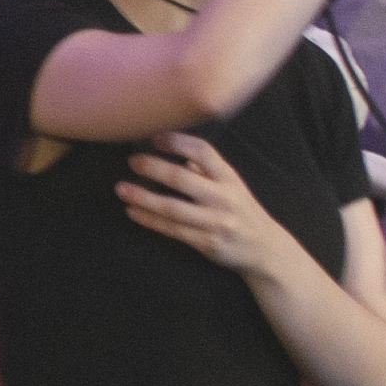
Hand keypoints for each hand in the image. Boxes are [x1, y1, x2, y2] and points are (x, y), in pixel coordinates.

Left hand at [118, 131, 292, 277]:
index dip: (178, 142)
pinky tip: (133, 211)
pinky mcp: (207, 243)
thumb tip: (173, 150)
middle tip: (131, 161)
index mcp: (229, 178)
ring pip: (172, 208)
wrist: (265, 248)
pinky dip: (149, 220)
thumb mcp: (231, 185)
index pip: (204, 152)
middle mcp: (224, 197)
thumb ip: (206, 169)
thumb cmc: (240, 210)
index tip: (154, 137)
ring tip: (121, 188)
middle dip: (153, 167)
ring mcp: (216, 221)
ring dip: (143, 197)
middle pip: (182, 179)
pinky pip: (172, 230)